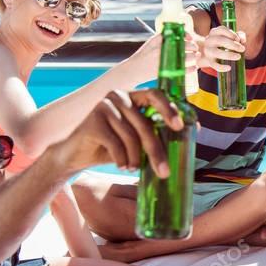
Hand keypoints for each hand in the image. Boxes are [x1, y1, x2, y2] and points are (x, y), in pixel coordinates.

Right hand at [52, 89, 182, 175]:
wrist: (75, 155)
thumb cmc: (110, 146)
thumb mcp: (136, 138)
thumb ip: (155, 132)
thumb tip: (190, 135)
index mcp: (133, 97)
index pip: (156, 94)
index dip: (170, 109)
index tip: (180, 126)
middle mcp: (119, 96)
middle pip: (145, 124)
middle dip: (156, 150)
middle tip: (164, 171)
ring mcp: (104, 106)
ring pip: (131, 136)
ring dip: (136, 158)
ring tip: (134, 168)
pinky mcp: (93, 121)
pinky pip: (116, 143)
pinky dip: (121, 159)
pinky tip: (121, 165)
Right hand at [126, 31, 199, 84]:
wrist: (134, 70)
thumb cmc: (144, 55)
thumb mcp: (151, 42)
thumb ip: (163, 37)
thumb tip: (177, 33)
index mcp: (160, 41)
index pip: (178, 35)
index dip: (187, 36)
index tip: (190, 38)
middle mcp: (164, 50)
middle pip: (185, 46)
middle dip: (193, 47)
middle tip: (195, 48)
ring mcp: (166, 62)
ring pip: (187, 58)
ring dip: (194, 57)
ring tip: (196, 56)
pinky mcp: (168, 72)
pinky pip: (184, 70)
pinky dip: (191, 68)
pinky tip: (194, 67)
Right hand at [200, 25, 246, 72]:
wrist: (211, 54)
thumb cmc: (224, 44)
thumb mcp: (231, 37)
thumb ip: (239, 36)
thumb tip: (243, 41)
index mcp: (214, 32)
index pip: (221, 30)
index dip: (231, 34)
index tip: (238, 39)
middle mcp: (209, 40)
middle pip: (220, 40)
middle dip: (233, 45)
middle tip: (242, 49)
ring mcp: (208, 51)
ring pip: (216, 52)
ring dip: (228, 54)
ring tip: (239, 57)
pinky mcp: (209, 61)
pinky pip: (215, 65)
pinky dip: (222, 67)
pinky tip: (229, 67)